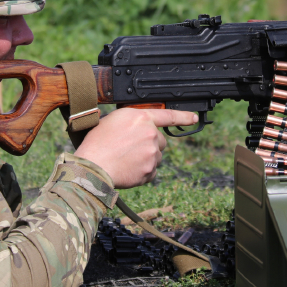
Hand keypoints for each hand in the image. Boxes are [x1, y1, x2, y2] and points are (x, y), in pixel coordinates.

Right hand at [73, 107, 198, 189]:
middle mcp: (150, 133)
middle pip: (160, 140)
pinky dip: (142, 172)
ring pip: (156, 156)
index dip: (184, 116)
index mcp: (140, 117)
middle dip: (150, 144)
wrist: (92, 166)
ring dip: (146, 158)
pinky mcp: (151, 170)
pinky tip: (128, 170)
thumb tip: (138, 125)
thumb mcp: (112, 120)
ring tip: (126, 160)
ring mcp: (152, 153)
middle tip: (131, 149)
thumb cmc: (97, 143)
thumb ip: (131, 120)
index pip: (168, 115)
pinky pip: (151, 171)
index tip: (194, 118)